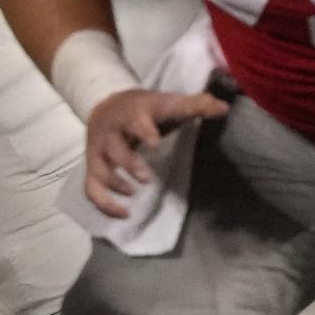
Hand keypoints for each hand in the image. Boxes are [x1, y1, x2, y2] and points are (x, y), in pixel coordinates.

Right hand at [85, 87, 228, 218]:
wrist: (104, 101)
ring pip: (99, 170)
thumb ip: (195, 105)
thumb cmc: (144, 107)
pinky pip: (91, 188)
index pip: (136, 122)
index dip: (145, 132)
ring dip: (115, 185)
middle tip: (146, 179)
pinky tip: (124, 213)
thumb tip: (224, 108)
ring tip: (134, 195)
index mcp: (132, 114)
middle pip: (115, 148)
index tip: (155, 144)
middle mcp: (112, 132)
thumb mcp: (167, 101)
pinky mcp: (92, 165)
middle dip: (129, 164)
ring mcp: (98, 150)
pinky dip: (104, 204)